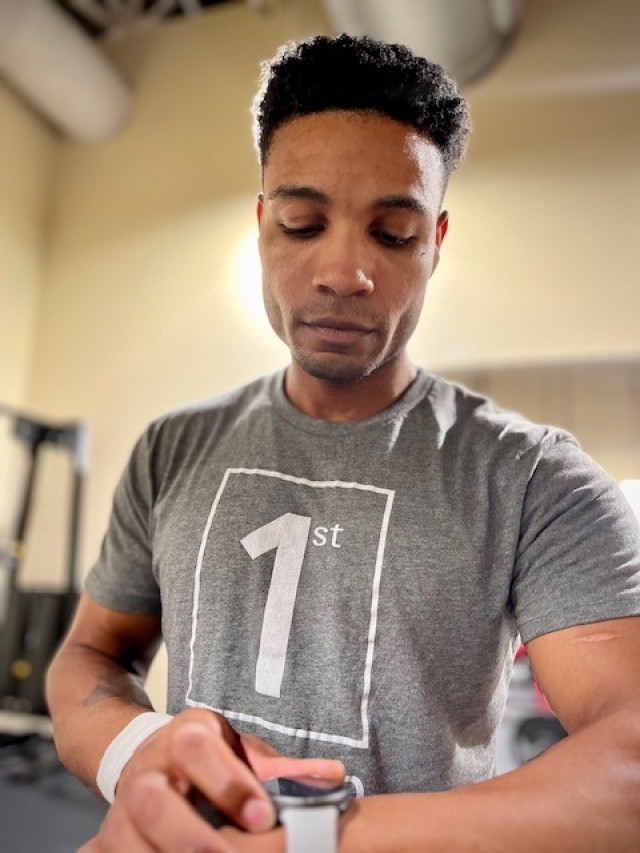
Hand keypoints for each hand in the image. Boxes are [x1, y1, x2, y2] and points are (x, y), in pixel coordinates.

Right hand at [79, 708, 343, 851]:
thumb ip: (285, 768)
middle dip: (191, 837)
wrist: (150, 757)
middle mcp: (147, 769)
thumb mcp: (242, 750)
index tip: (263, 816)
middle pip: (152, 800)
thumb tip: (333, 777)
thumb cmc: (209, 757)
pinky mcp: (107, 841)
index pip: (197, 750)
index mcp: (184, 736)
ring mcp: (120, 808)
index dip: (229, 784)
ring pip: (127, 839)